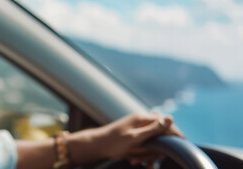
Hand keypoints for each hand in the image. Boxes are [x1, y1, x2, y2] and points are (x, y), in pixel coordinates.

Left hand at [67, 113, 182, 165]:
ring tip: (137, 161)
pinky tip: (133, 161)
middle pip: (159, 135)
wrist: (95, 147)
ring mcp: (136, 129)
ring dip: (147, 154)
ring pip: (151, 143)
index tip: (183, 145)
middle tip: (155, 159)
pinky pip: (143, 147)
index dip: (175, 134)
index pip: (165, 123)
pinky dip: (141, 155)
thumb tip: (170, 117)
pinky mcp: (132, 137)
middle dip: (157, 149)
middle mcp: (140, 122)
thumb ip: (153, 129)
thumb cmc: (113, 142)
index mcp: (142, 118)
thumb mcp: (135, 137)